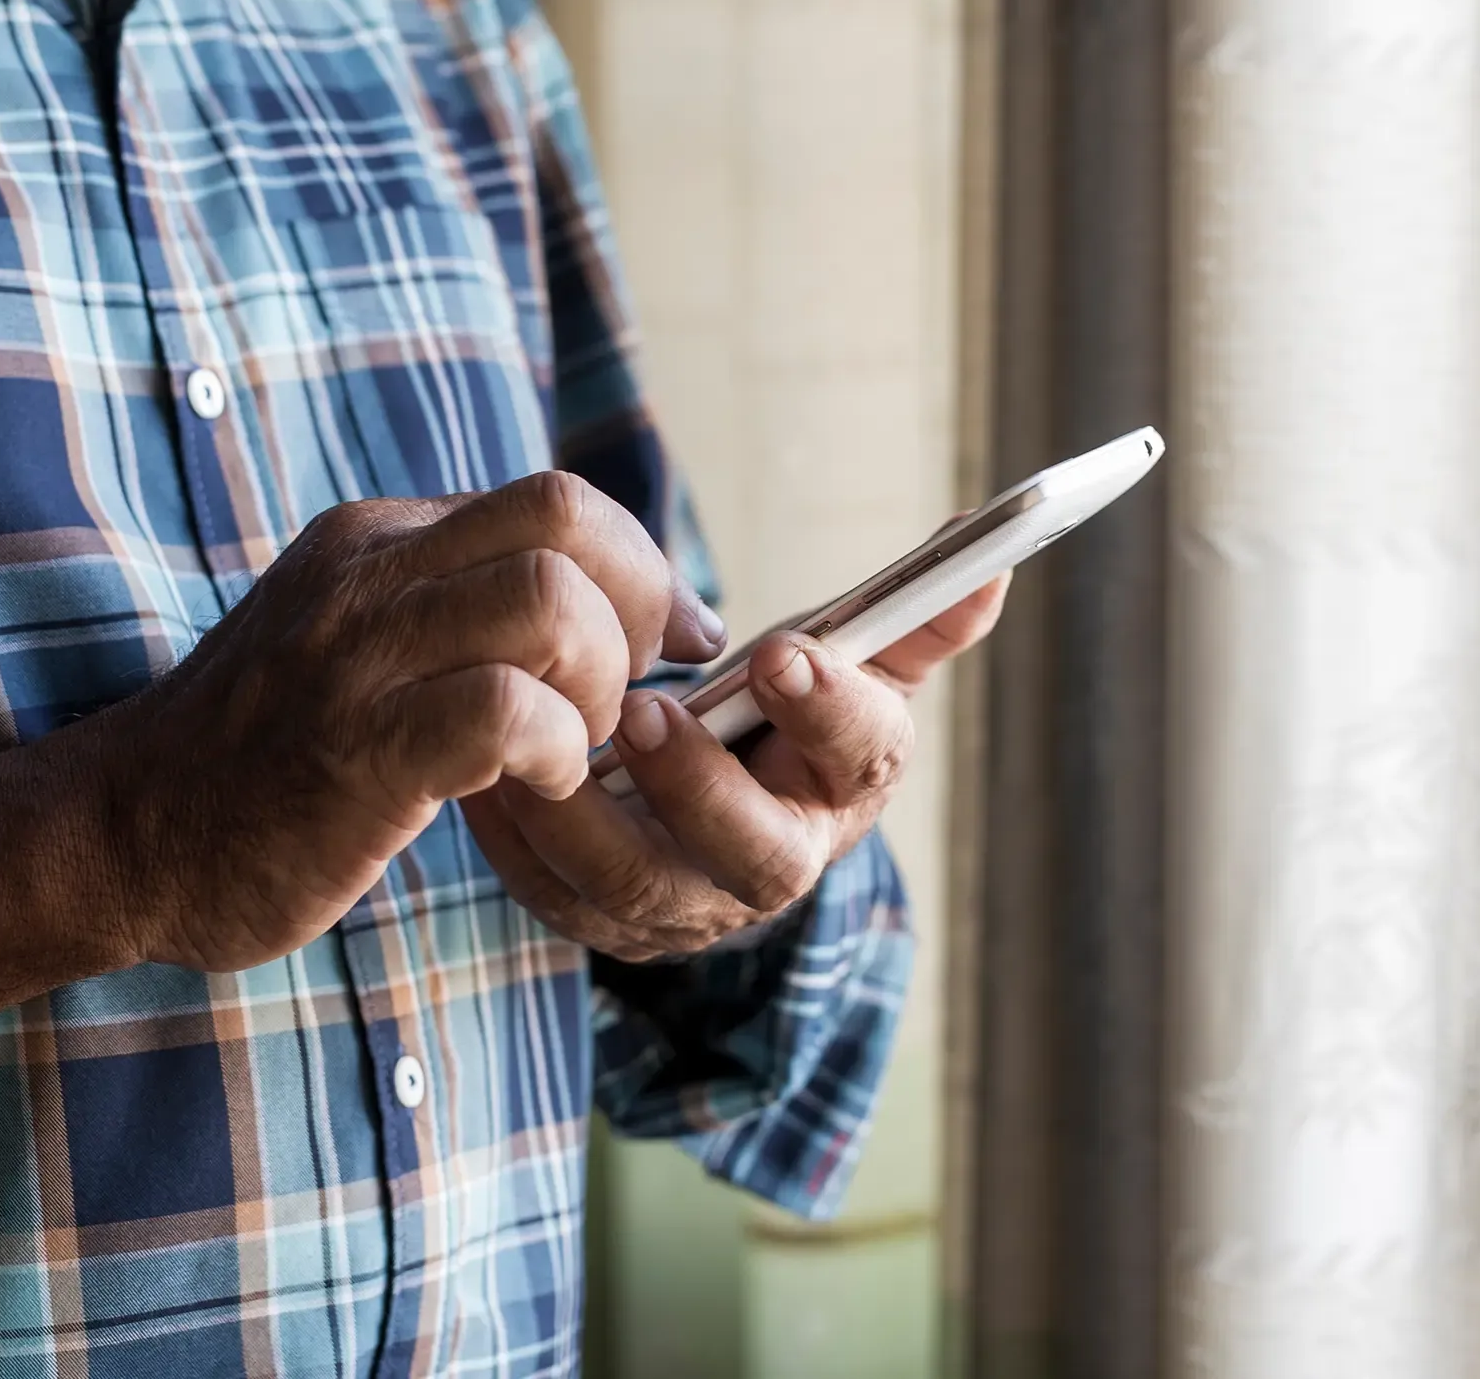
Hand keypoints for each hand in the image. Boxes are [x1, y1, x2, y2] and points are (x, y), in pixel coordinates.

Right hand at [105, 473, 723, 971]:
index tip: (672, 645)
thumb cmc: (263, 752)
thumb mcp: (355, 637)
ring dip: (596, 682)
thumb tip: (599, 600)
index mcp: (379, 539)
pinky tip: (537, 787)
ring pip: (547, 600)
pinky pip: (504, 710)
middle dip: (637, 608)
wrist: (118, 834)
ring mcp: (357, 658)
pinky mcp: (356, 751)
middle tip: (621, 695)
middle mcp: (370, 575)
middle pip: (566, 518)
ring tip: (572, 744)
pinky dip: (556, 751)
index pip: (558, 501)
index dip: (645, 570)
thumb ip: (455, 604)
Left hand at [461, 574, 1008, 961]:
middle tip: (645, 707)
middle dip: (702, 785)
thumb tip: (992, 558)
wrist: (706, 800)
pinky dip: (518, 839)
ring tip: (542, 740)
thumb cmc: (781, 716)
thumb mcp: (846, 662)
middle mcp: (777, 863)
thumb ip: (909, 615)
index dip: (831, 706)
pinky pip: (555, 895)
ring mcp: (691, 907)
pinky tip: (487, 772)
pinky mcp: (606, 921)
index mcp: (846, 785)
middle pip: (756, 856)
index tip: (779, 650)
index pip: (864, 757)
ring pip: (641, 890)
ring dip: (588, 818)